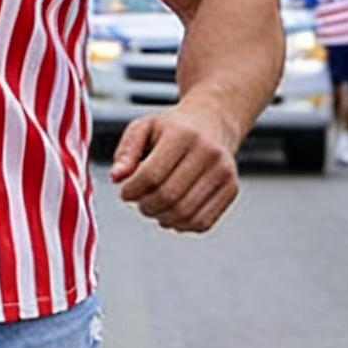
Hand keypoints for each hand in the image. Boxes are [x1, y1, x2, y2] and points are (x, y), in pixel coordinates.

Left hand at [109, 100, 239, 233]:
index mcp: (183, 133)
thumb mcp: (144, 128)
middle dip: (145, 206)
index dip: (131, 190)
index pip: (151, 175)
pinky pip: (202, 222)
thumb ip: (126, 151)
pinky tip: (172, 213)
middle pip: (168, 197)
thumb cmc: (172, 128)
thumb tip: (116, 177)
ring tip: (154, 206)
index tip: (124, 192)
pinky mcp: (231, 189)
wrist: (211, 123)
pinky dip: (181, 225)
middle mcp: (208, 152)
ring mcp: (224, 172)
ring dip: (161, 218)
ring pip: (185, 214)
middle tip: (139, 201)